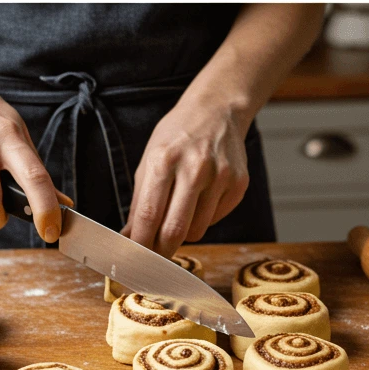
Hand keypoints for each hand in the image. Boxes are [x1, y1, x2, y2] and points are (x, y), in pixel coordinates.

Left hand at [121, 91, 250, 257]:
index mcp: (163, 160)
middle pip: (175, 230)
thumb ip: (139, 200)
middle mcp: (194, 168)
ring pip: (197, 230)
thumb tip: (130, 236)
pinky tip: (198, 201)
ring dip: (183, 234)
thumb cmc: (176, 137)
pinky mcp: (238, 184)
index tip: (135, 257)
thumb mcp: (148, 160)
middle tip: (154, 256)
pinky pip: (216, 219)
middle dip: (162, 250)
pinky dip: (203, 219)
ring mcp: (220, 177)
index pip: (149, 214)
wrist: (216, 112)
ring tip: (176, 217)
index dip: (141, 242)